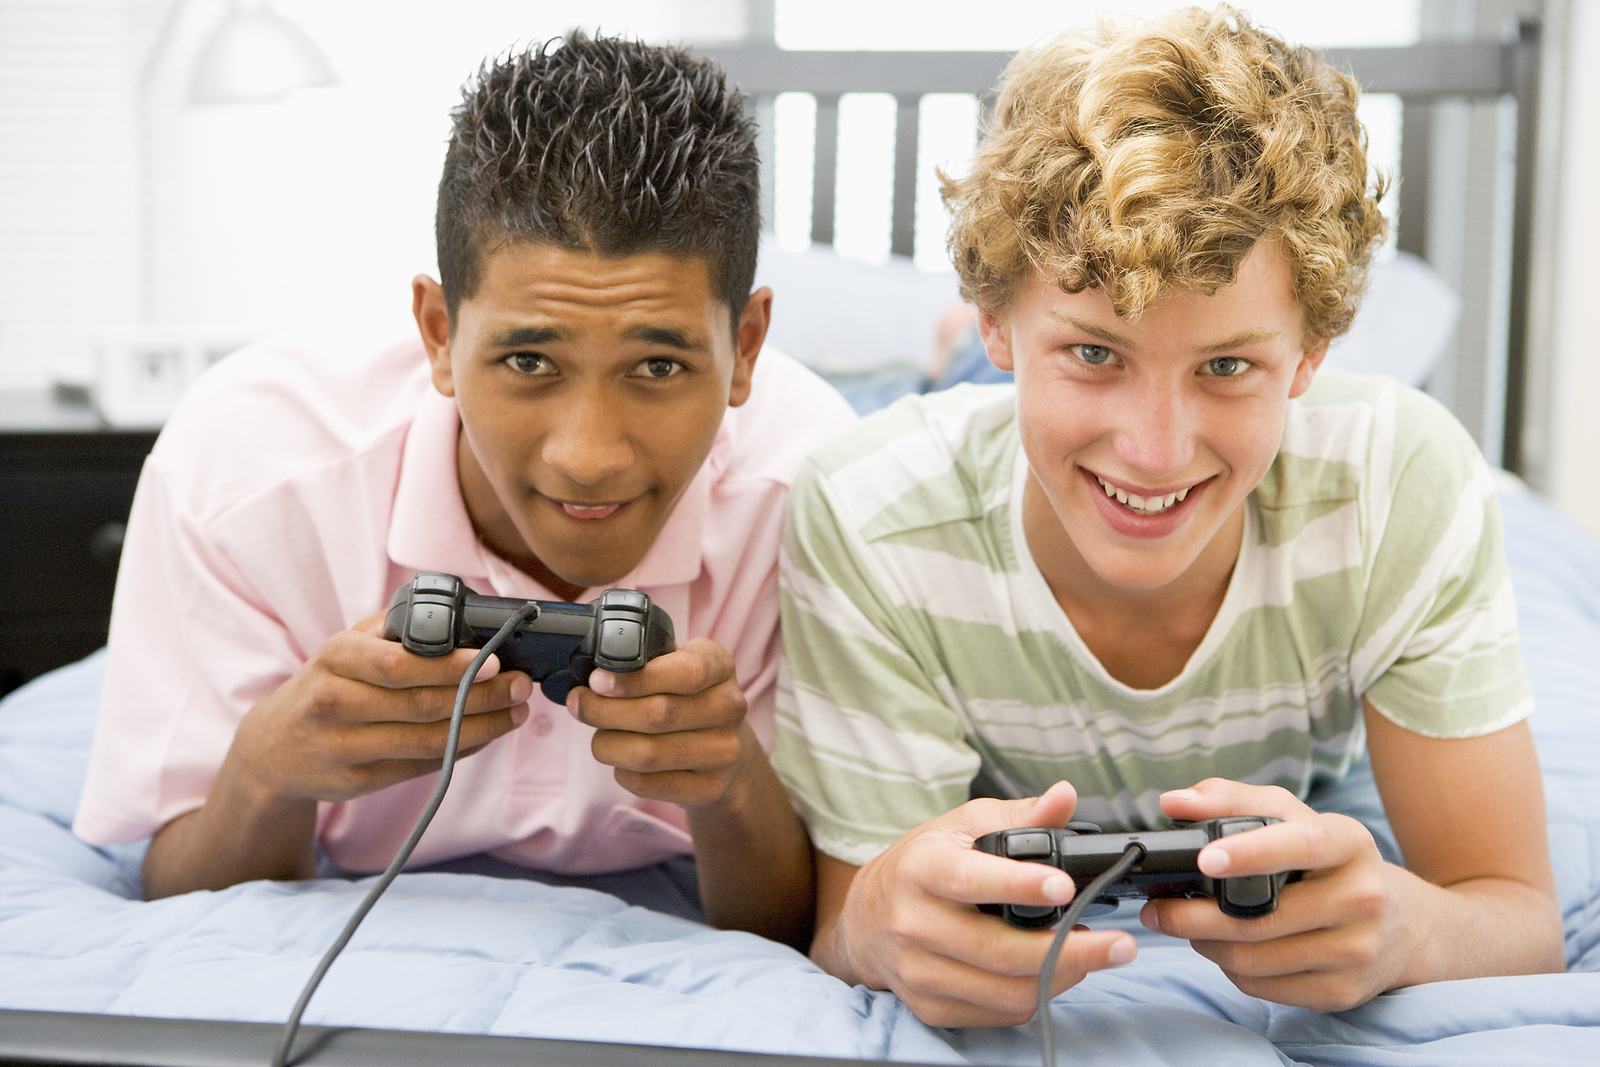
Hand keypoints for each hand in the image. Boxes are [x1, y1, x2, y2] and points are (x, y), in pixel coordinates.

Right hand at [229, 613, 533, 804]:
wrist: (272, 748)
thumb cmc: (325, 684)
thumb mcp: (346, 646)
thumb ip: (395, 631)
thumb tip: (464, 623)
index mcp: (334, 656)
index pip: (399, 664)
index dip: (451, 666)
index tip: (495, 661)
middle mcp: (335, 701)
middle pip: (421, 703)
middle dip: (482, 695)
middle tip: (520, 685)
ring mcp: (345, 746)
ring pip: (427, 740)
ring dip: (482, 727)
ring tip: (516, 712)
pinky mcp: (357, 780)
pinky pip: (422, 765)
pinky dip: (461, 750)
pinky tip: (487, 735)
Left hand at [569, 637, 755, 807]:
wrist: (727, 752)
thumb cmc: (686, 700)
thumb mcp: (676, 666)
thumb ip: (643, 663)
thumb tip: (593, 679)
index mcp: (719, 666)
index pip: (685, 672)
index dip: (633, 678)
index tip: (597, 680)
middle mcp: (729, 707)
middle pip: (657, 714)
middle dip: (604, 710)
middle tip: (580, 704)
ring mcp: (724, 751)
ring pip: (648, 752)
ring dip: (607, 744)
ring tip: (598, 735)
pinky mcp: (709, 787)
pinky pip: (647, 783)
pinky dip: (621, 771)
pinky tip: (621, 760)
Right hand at [819, 781, 1138, 1027]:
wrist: (865, 918)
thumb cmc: (924, 862)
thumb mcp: (964, 825)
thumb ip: (1019, 816)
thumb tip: (1065, 798)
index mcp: (920, 869)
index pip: (970, 880)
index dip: (1020, 885)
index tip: (1066, 887)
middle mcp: (913, 924)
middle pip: (999, 950)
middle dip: (1070, 950)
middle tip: (1122, 944)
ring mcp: (919, 972)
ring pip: (1005, 991)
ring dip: (1062, 977)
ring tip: (1094, 956)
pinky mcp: (930, 1007)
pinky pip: (999, 1013)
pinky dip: (1038, 994)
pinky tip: (1058, 971)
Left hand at [1142, 777, 1412, 1010]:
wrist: (1402, 925)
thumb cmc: (1329, 862)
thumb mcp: (1292, 818)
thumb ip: (1231, 801)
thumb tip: (1173, 803)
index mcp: (1350, 843)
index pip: (1301, 844)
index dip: (1251, 852)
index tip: (1203, 859)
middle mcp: (1362, 897)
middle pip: (1259, 917)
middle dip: (1192, 914)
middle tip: (1156, 908)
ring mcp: (1356, 951)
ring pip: (1252, 958)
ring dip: (1204, 943)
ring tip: (1189, 926)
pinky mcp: (1342, 992)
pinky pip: (1262, 987)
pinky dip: (1230, 969)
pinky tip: (1225, 949)